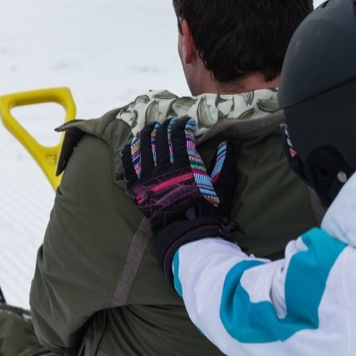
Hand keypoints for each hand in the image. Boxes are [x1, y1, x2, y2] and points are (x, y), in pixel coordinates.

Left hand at [121, 116, 237, 278]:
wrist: (187, 232)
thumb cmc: (208, 211)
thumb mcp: (223, 188)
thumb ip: (225, 165)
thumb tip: (226, 144)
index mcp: (186, 165)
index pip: (180, 135)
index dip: (182, 125)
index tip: (186, 122)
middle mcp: (165, 168)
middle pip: (160, 138)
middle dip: (164, 126)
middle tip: (168, 123)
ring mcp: (149, 178)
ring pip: (143, 147)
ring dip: (146, 134)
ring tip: (150, 128)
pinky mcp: (138, 188)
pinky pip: (128, 165)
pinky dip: (129, 152)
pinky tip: (132, 144)